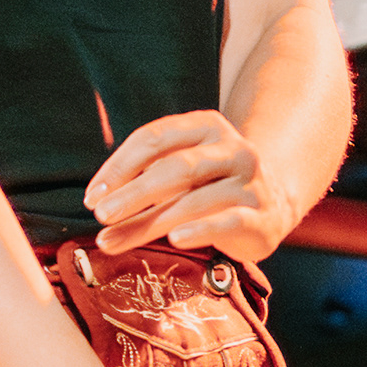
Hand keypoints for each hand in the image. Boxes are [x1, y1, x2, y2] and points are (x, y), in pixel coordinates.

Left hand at [88, 106, 286, 258]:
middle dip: (132, 193)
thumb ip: (144, 180)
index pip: (154, 138)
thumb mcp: (181, 172)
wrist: (274, 201)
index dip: (118, 167)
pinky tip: (174, 239)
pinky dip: (199, 230)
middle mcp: (231, 148)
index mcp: (206, 126)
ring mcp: (250, 181)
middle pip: (173, 167)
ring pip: (194, 199)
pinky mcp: (261, 215)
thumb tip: (97, 202)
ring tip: (114, 240)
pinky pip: (228, 220)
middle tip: (101, 215)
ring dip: (149, 222)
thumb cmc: (211, 185)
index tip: (92, 197)